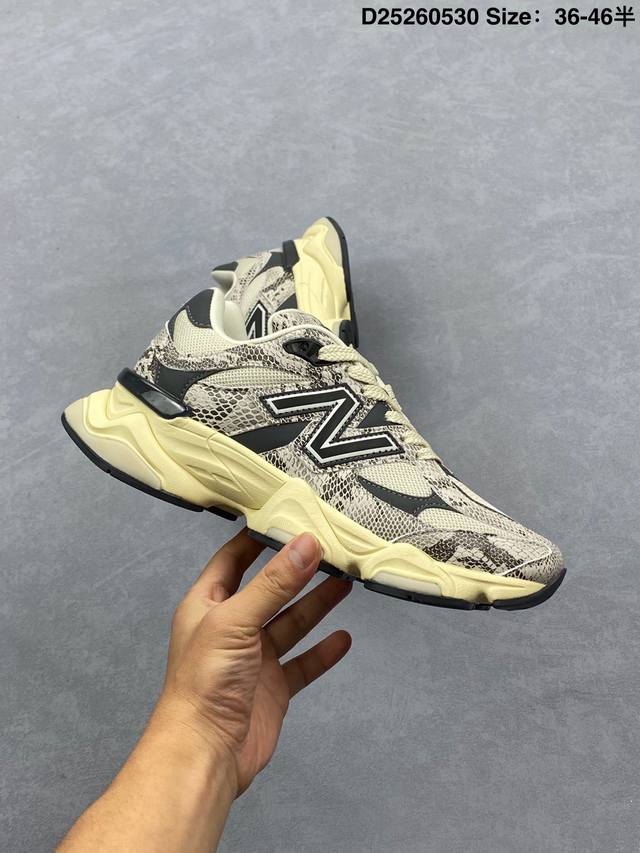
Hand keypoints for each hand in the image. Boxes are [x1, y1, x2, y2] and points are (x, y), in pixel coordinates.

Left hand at [155, 528, 351, 795]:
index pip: (234, 558)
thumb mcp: (236, 620)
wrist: (204, 754)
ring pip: (291, 623)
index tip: (290, 516)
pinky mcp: (273, 688)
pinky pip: (303, 663)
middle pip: (270, 589)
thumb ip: (274, 583)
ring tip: (345, 581)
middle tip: (331, 548)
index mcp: (208, 604)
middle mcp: (231, 627)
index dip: (259, 538)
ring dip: (316, 604)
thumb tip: (307, 543)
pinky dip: (323, 652)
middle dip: (298, 570)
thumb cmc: (205, 681)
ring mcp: (254, 659)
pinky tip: (343, 639)